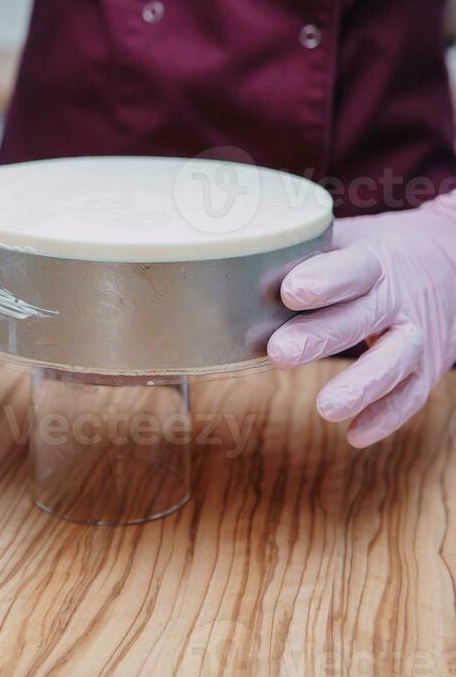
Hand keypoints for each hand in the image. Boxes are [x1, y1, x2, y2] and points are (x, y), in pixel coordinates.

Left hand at [267, 196, 455, 446]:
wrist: (451, 263)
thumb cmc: (379, 254)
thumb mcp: (351, 241)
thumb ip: (307, 254)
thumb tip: (242, 265)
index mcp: (376, 259)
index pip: (354, 268)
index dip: (324, 280)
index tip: (289, 291)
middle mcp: (399, 298)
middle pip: (364, 317)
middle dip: (321, 337)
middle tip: (279, 353)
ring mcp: (416, 334)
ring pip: (395, 360)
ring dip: (361, 386)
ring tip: (325, 408)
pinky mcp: (426, 367)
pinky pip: (411, 396)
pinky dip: (385, 417)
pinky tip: (355, 435)